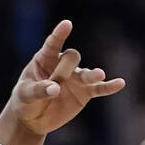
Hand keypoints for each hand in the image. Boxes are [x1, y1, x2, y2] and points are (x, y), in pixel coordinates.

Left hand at [0, 20, 124, 138]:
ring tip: (98, 75)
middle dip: (65, 69)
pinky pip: (99, 88)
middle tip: (54, 84)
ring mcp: (76, 78)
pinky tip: (120, 83)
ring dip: (93, 74)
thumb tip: (55, 89)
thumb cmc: (25, 101)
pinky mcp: (85, 93)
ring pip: (87, 73)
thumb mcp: (25, 95)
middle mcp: (63, 65)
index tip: (66, 24)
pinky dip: (109, 87)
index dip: (60, 34)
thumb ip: (39, 89)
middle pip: (71, 58)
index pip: (53, 43)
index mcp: (45, 59)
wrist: (32, 119)